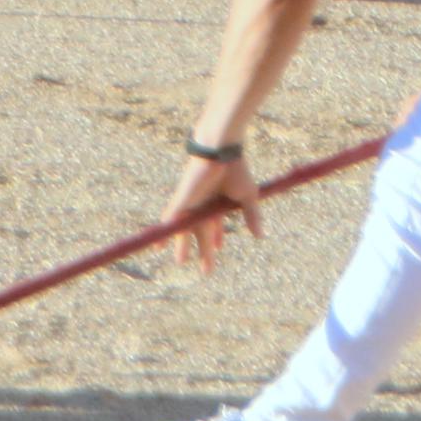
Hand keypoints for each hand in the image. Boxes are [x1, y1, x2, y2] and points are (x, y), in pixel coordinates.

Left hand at [165, 151, 262, 270]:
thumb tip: (260, 236)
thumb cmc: (235, 169)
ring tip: (179, 261)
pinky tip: (160, 239)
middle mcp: (202, 204)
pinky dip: (166, 228)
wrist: (220, 151)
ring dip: (181, 244)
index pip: (214, 225)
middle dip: (200, 250)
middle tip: (201, 269)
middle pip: (200, 231)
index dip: (215, 239)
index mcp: (217, 203)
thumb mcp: (247, 197)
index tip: (217, 250)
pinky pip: (171, 216)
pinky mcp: (183, 198)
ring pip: (184, 228)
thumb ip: (251, 216)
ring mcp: (191, 202)